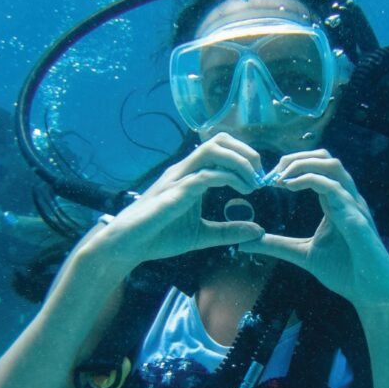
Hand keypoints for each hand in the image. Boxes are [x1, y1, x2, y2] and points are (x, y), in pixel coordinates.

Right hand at [89, 133, 264, 271]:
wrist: (128, 247)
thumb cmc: (159, 237)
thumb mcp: (202, 236)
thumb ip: (229, 231)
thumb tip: (258, 230)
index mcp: (191, 176)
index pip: (221, 149)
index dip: (245, 157)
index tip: (259, 179)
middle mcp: (185, 171)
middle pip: (219, 141)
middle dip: (246, 153)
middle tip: (260, 176)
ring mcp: (178, 179)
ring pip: (212, 150)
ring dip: (239, 162)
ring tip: (253, 183)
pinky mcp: (173, 194)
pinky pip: (202, 176)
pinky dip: (226, 178)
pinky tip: (241, 190)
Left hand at [238, 149, 388, 309]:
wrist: (371, 294)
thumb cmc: (345, 272)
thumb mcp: (303, 254)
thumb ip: (277, 245)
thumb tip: (245, 244)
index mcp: (336, 203)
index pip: (316, 168)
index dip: (291, 167)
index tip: (267, 180)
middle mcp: (347, 199)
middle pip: (324, 158)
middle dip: (295, 158)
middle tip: (270, 173)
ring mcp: (354, 206)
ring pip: (332, 165)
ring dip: (303, 164)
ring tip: (280, 177)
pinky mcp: (357, 219)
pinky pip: (335, 188)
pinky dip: (311, 180)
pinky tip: (290, 186)